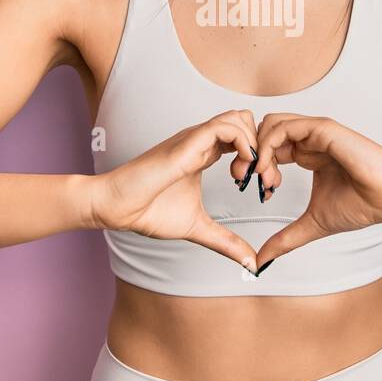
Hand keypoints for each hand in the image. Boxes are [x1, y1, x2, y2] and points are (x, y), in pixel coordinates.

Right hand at [89, 110, 261, 272]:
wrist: (118, 208)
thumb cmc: (150, 211)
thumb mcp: (198, 228)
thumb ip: (226, 241)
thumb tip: (251, 262)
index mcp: (205, 153)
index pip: (243, 137)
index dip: (261, 158)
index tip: (263, 186)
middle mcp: (201, 141)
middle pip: (246, 120)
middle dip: (263, 147)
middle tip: (262, 179)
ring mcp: (194, 139)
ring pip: (238, 118)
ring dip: (254, 145)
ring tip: (251, 176)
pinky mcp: (187, 143)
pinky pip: (224, 127)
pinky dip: (242, 144)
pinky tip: (240, 171)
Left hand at [251, 113, 381, 267]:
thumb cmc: (362, 206)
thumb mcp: (312, 224)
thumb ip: (285, 239)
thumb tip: (261, 261)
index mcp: (308, 154)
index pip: (270, 148)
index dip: (255, 166)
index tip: (253, 189)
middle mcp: (310, 140)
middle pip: (264, 132)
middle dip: (248, 155)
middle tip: (246, 181)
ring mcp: (316, 132)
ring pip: (270, 125)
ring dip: (258, 150)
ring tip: (262, 178)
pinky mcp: (323, 129)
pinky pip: (284, 127)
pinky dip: (268, 146)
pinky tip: (269, 171)